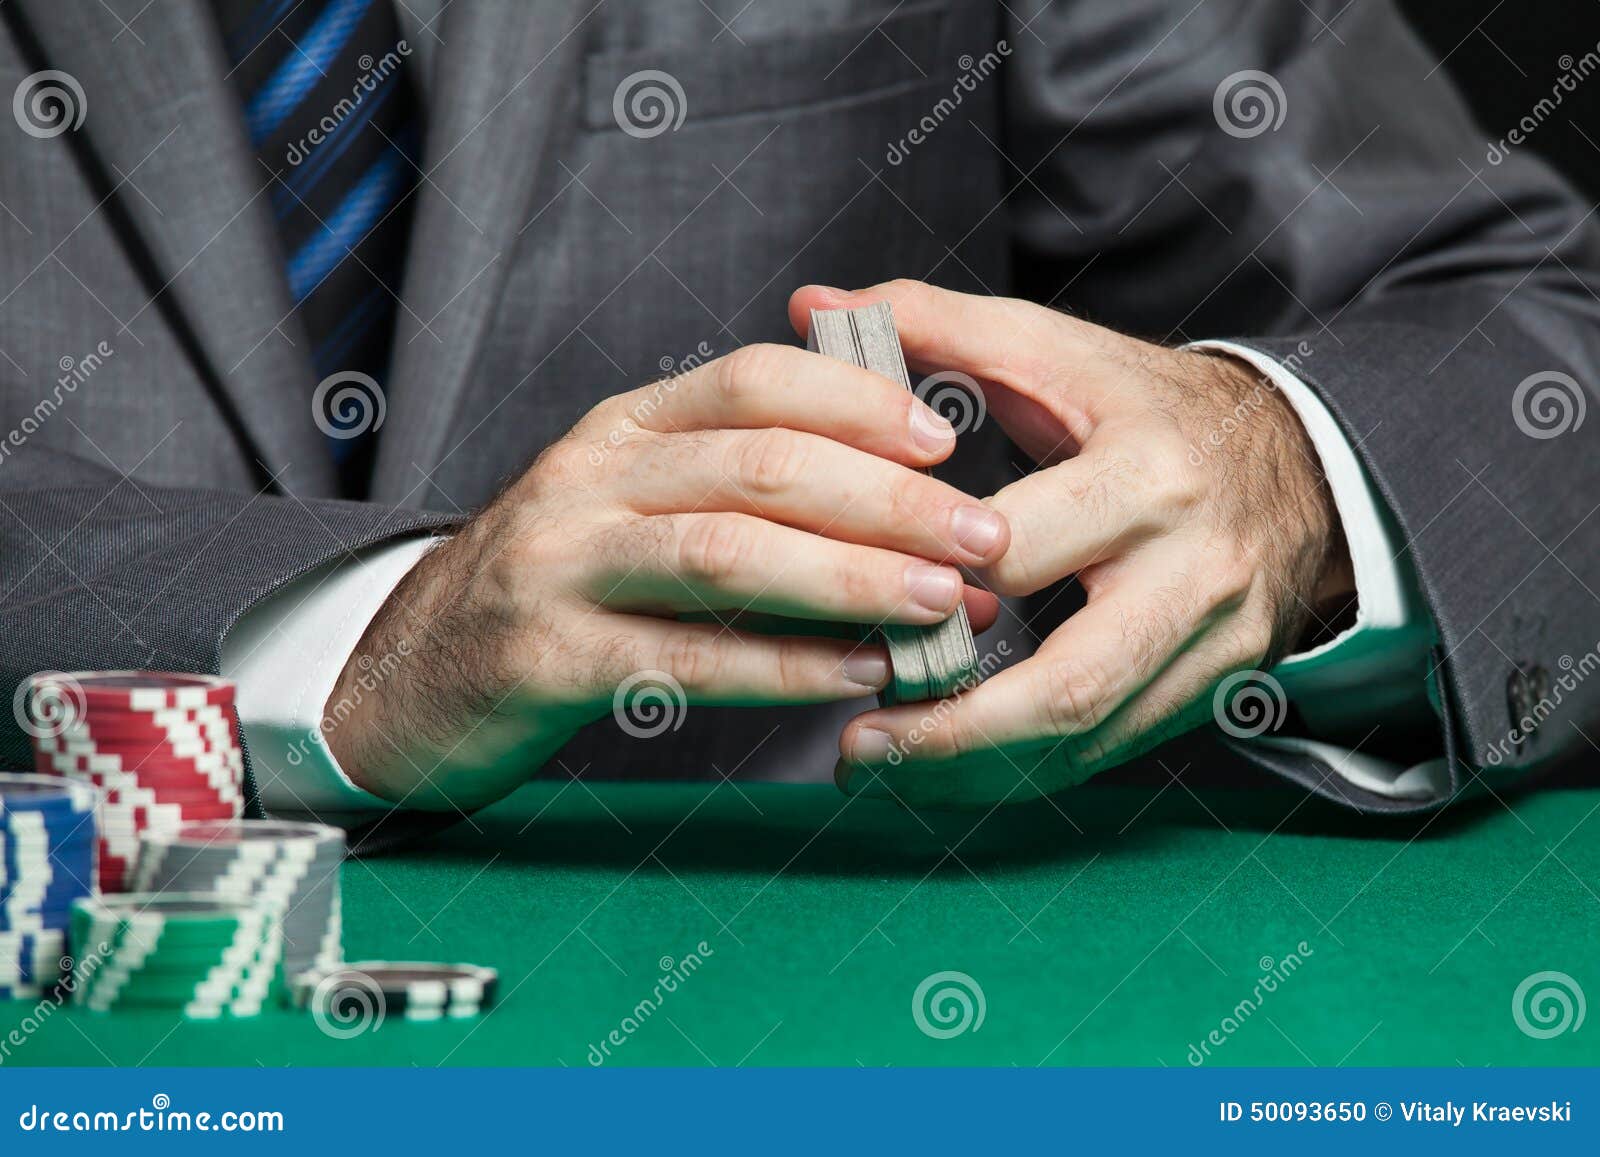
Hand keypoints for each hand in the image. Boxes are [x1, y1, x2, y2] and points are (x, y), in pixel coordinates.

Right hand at [323, 342, 1009, 808]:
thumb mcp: (634, 508)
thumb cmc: (561, 587)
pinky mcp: (549, 655)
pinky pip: (684, 657)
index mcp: (623, 426)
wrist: (409, 672)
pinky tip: (857, 674)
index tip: (947, 441)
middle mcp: (590, 477)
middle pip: (760, 464)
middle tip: (984, 537)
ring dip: (849, 577)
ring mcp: (561, 563)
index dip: (858, 402)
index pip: (753, 380)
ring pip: (725, 552)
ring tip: (942, 605)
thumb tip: (908, 512)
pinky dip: (783, 665)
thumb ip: (742, 493)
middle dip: (887, 499)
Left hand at [790, 281, 1354, 808]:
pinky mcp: (1215, 685)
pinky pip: (1111, 750)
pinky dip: (1026, 770)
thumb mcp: (1055, 351)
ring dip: (977, 771)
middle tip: (858, 745)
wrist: (1296, 458)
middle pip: (1066, 684)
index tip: (855, 599)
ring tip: (886, 767)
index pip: (1021, 550)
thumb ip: (932, 326)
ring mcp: (1213, 640)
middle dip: (951, 731)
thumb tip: (814, 308)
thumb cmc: (1148, 405)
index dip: (932, 577)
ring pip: (1087, 739)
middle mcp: (1192, 569)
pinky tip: (954, 769)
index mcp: (1148, 475)